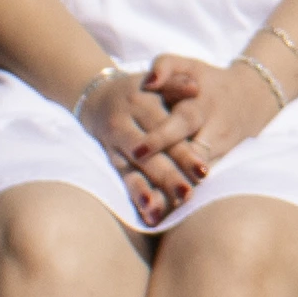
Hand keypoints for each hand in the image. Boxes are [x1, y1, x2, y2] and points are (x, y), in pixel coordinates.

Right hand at [70, 56, 195, 201]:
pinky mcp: (109, 157)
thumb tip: (195, 87)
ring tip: (158, 212)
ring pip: (131, 169)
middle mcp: (125, 123)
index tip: (203, 171)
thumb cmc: (139, 89)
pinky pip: (121, 178)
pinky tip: (149, 215)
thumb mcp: (156, 81)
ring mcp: (114, 142)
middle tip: (186, 195)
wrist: (95, 93)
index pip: (166, 129)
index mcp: (143, 102)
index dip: (183, 151)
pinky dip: (135, 196)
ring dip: (146, 191)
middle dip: (167, 176)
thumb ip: (176, 82)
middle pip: (149, 154)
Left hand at [122, 49, 281, 223]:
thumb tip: (149, 80)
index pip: (180, 124)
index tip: (139, 151)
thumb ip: (165, 65)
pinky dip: (184, 202)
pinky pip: (201, 186)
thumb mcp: (188, 64)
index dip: (161, 138)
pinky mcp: (221, 165)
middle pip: (191, 159)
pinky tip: (164, 218)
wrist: (253, 96)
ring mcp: (220, 152)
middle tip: (147, 199)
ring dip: (177, 198)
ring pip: (198, 179)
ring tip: (154, 216)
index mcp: (199, 106)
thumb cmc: (208, 80)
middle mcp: (212, 132)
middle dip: (172, 180)